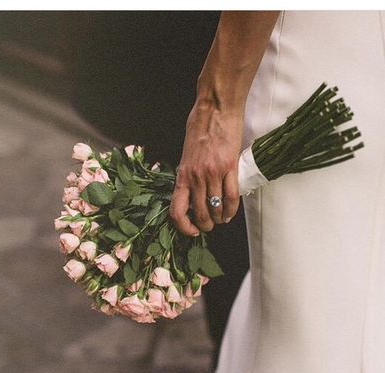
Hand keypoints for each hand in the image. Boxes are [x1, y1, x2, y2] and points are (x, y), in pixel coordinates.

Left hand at [169, 102, 243, 236]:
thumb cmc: (200, 127)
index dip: (183, 226)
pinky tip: (230, 213)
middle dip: (205, 225)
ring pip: (215, 208)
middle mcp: (195, 177)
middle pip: (199, 213)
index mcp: (182, 174)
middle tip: (209, 225)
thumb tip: (192, 191)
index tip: (191, 230)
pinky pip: (231, 197)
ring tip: (221, 219)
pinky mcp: (230, 167)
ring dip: (219, 219)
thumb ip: (189, 173)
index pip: (177, 210)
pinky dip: (231, 209)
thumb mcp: (187, 154)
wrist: (215, 108)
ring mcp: (212, 173)